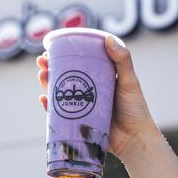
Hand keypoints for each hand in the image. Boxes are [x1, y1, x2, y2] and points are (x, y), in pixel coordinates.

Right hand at [36, 35, 156, 159]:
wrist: (134, 140)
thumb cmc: (135, 109)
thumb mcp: (129, 81)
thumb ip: (122, 60)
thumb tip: (108, 38)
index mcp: (98, 78)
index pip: (78, 62)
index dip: (63, 55)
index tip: (53, 48)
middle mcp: (87, 91)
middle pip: (64, 76)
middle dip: (50, 68)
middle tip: (42, 62)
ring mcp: (81, 106)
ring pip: (58, 93)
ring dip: (46, 83)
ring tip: (42, 76)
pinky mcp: (77, 121)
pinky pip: (58, 113)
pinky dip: (49, 107)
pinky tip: (44, 100)